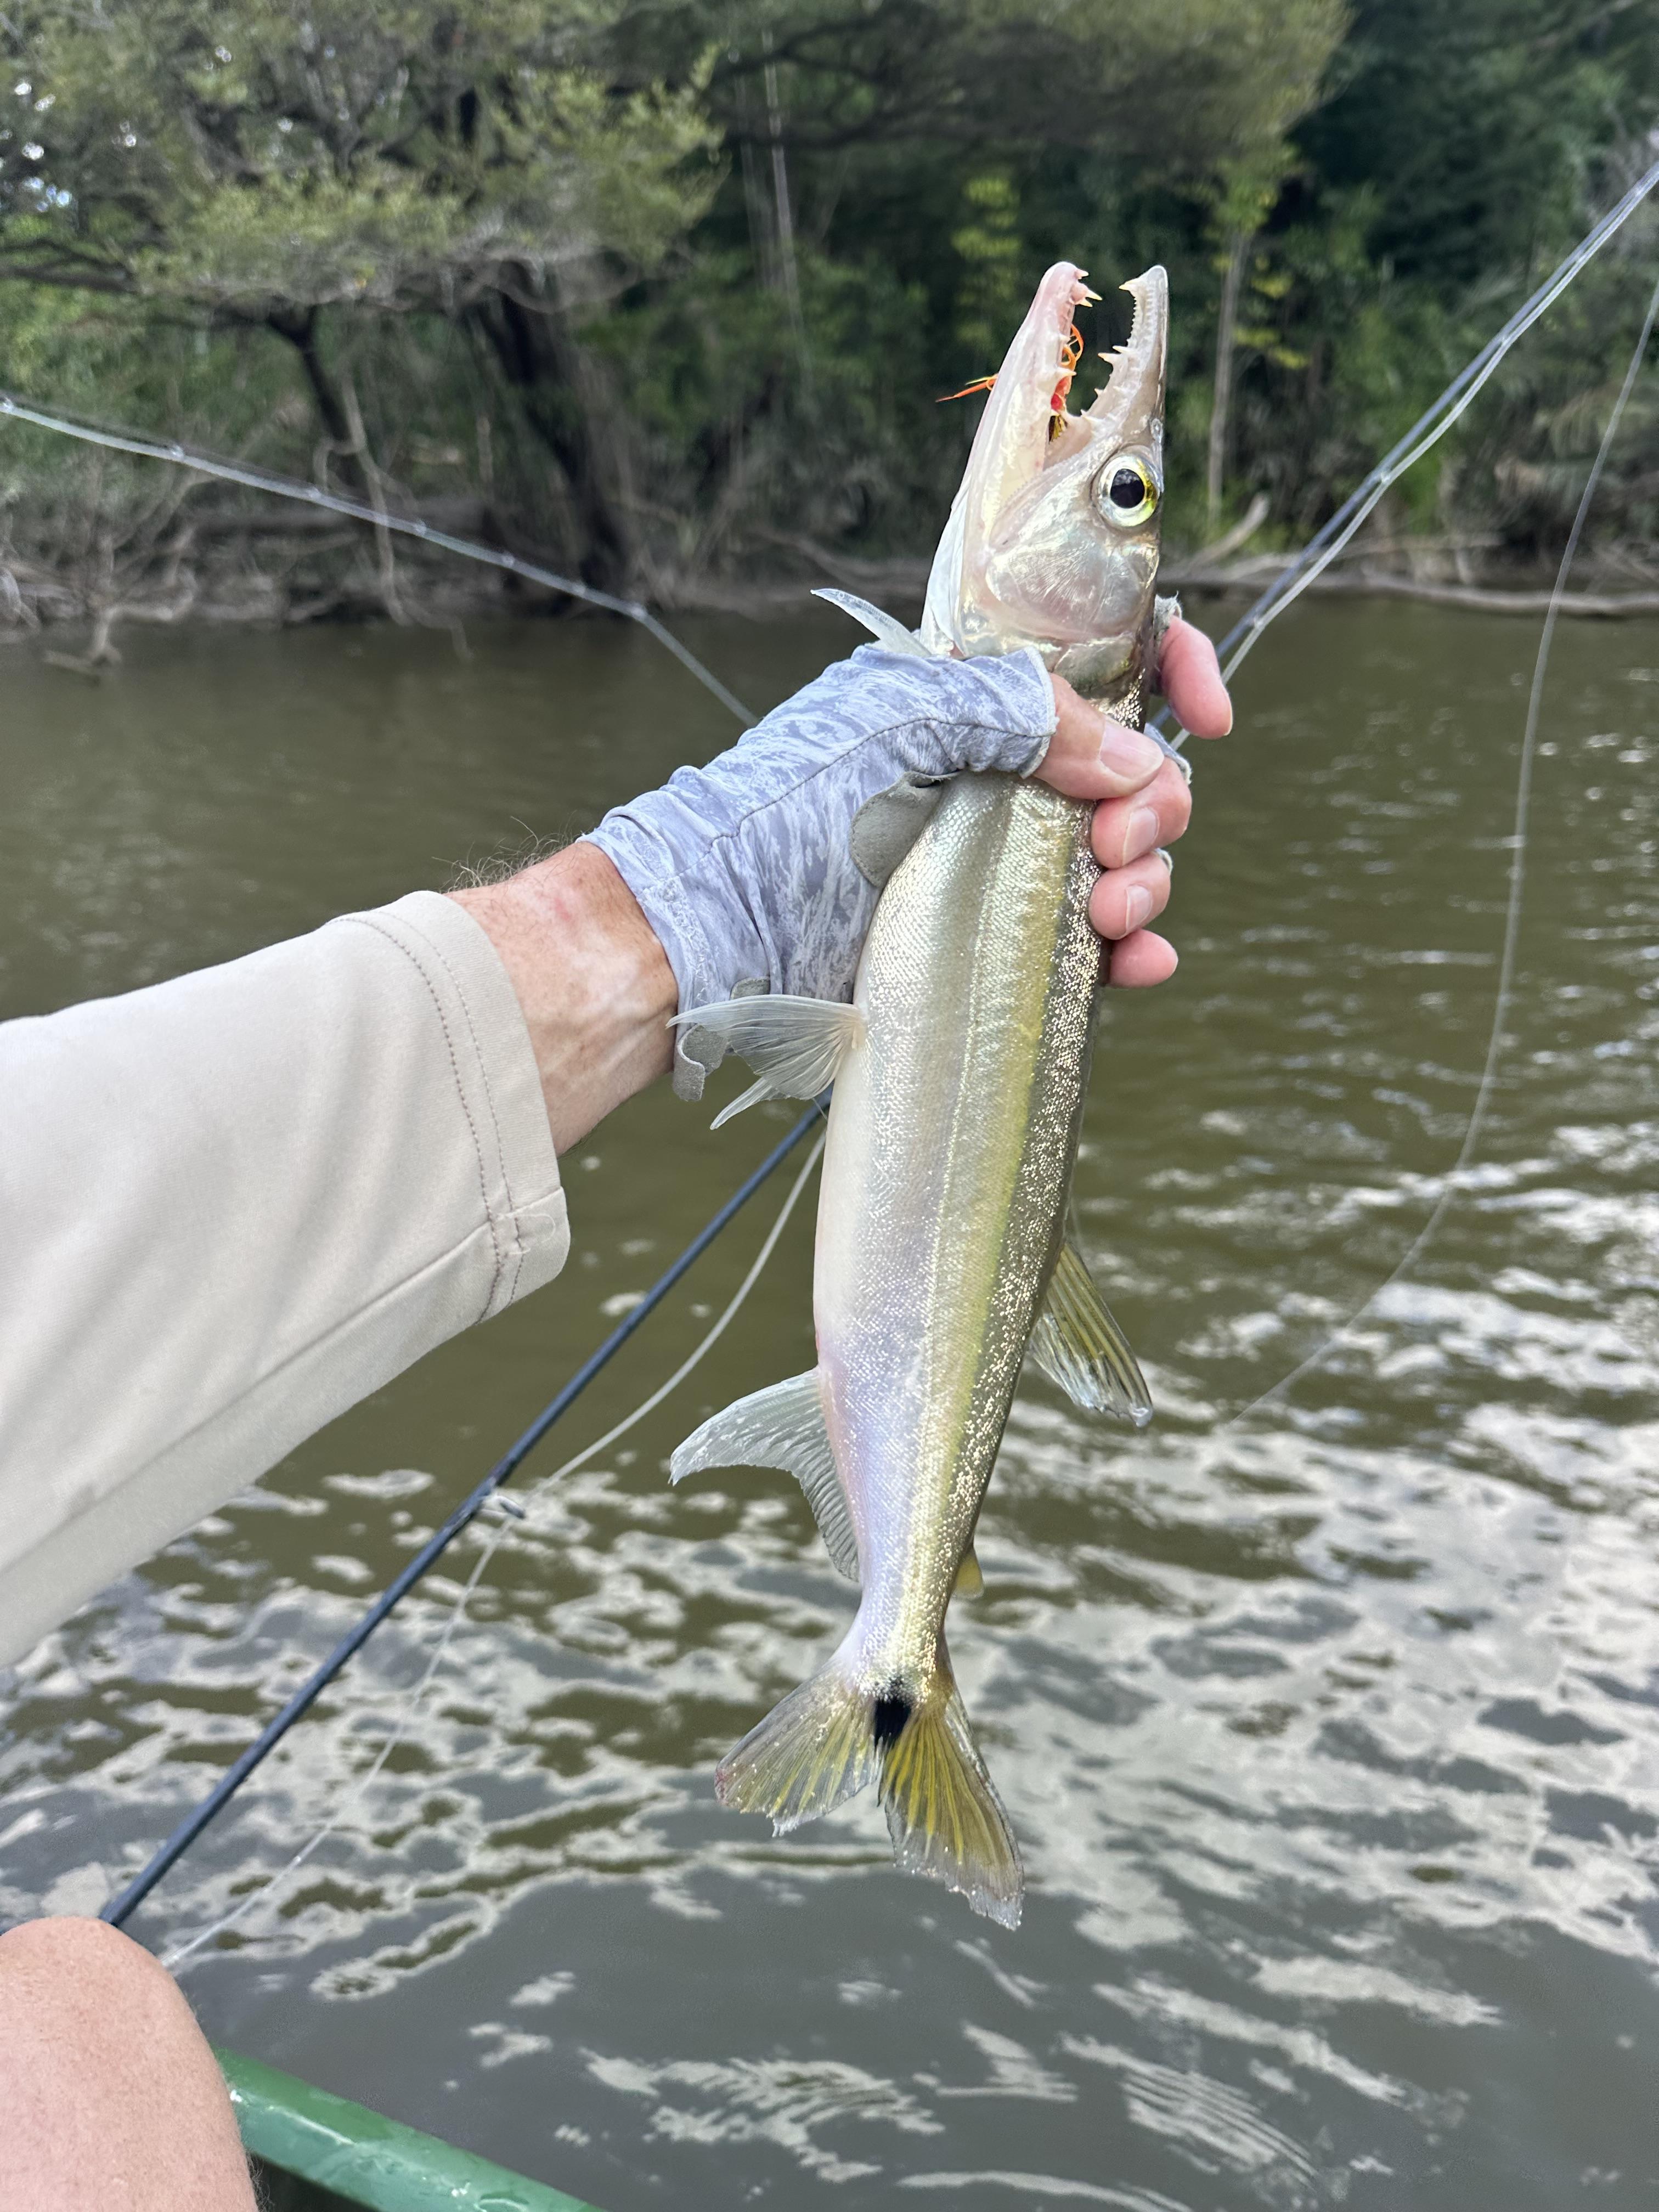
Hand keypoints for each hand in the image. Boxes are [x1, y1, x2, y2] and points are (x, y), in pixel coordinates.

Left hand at [456, 624, 1231, 1150]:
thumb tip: (1134, 756)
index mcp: (971, 700)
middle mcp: (992, 776)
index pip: (1098, 663)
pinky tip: (1135, 965)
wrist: (706, 941)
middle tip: (1120, 844)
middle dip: (1154, 804)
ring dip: (1143, 882)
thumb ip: (1020, 712)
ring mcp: (992, 865)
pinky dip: (1127, 952)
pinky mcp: (985, 947)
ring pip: (1117, 863)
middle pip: (1128, 774)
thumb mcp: (899, 723)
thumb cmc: (782, 815)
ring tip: (1111, 911)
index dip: (1170, 674)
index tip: (1209, 717)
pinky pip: (1084, 947)